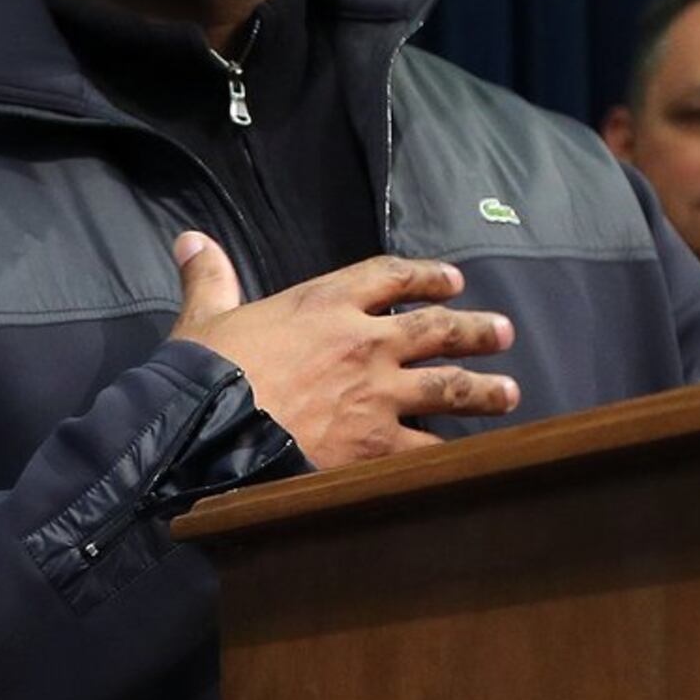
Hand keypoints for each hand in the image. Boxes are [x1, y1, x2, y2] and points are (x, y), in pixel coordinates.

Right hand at [167, 234, 518, 467]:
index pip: (389, 277)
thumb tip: (191, 241)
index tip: (452, 280)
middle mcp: (364, 342)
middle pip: (437, 328)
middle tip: (503, 332)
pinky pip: (426, 451)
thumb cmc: (203, 374)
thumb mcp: (204, 318)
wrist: (205, 432)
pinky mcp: (374, 447)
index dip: (425, 276)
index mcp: (324, 304)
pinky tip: (468, 458)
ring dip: (484, 390)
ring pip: (448, 387)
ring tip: (509, 393)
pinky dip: (449, 454)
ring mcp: (377, 395)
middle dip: (475, 330)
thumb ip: (210, 279)